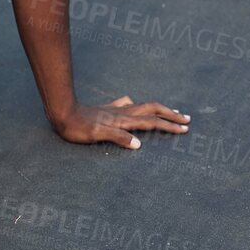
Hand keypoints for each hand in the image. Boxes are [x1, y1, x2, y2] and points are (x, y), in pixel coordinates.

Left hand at [54, 96, 189, 149]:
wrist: (62, 112)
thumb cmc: (78, 127)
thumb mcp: (97, 135)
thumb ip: (118, 138)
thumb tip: (138, 144)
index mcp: (124, 121)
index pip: (152, 122)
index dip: (168, 126)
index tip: (184, 129)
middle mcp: (123, 113)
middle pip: (153, 110)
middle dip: (170, 115)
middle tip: (186, 119)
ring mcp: (116, 110)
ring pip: (143, 107)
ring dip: (159, 110)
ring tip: (170, 111)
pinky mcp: (107, 110)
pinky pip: (128, 106)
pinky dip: (137, 107)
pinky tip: (135, 105)